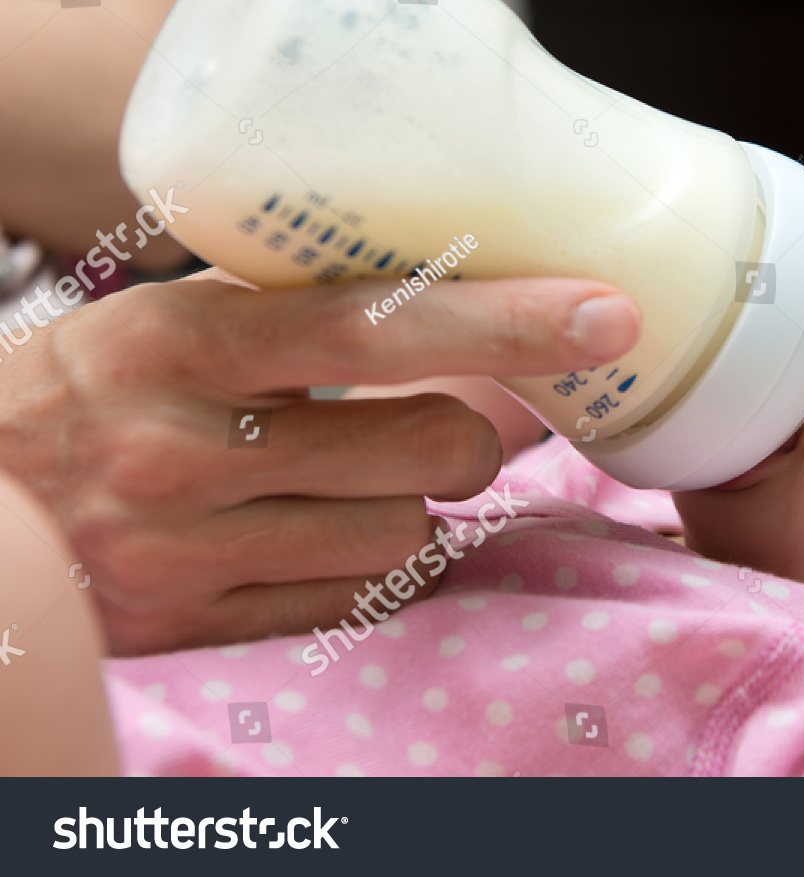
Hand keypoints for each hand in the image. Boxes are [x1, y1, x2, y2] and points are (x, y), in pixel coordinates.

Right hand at [0, 271, 639, 654]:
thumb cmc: (86, 390)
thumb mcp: (169, 321)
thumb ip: (294, 309)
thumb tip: (454, 288)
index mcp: (183, 343)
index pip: (379, 328)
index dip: (505, 323)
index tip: (607, 312)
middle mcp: (185, 450)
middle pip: (428, 450)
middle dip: (472, 437)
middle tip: (449, 422)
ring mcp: (186, 553)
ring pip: (404, 536)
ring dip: (414, 506)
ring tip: (355, 479)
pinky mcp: (193, 625)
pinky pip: (354, 600)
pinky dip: (372, 565)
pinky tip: (326, 531)